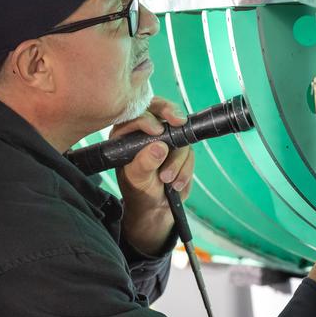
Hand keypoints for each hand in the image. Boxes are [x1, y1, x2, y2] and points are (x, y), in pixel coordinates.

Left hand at [115, 97, 195, 254]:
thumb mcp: (137, 179)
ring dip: (177, 160)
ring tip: (167, 180)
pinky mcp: (180, 149)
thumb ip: (144, 164)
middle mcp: (146, 132)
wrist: (154, 207)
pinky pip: (189, 152)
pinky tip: (176, 184)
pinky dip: (185, 169)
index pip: (137, 114)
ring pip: (179, 136)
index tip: (157, 130)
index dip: (147, 118)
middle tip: (179, 121)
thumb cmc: (138, 191)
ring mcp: (165, 139)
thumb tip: (159, 147)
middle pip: (160, 109)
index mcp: (126, 134)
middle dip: (171, 112)